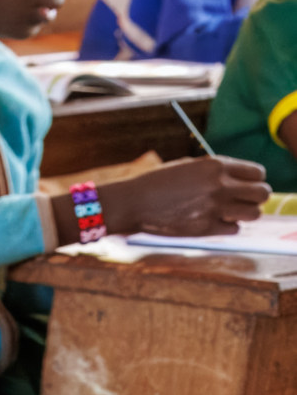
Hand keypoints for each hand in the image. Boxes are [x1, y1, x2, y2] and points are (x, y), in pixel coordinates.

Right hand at [101, 157, 269, 239]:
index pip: (258, 173)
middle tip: (241, 200)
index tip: (244, 185)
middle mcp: (219, 185)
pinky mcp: (205, 228)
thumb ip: (216, 171)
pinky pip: (234, 229)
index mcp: (216, 165)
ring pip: (254, 214)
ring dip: (244, 214)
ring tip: (229, 212)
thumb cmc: (157, 183)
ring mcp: (213, 208)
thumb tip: (240, 179)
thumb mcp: (188, 167)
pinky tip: (213, 222)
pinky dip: (227, 226)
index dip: (254, 180)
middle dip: (255, 197)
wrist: (132, 202)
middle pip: (263, 193)